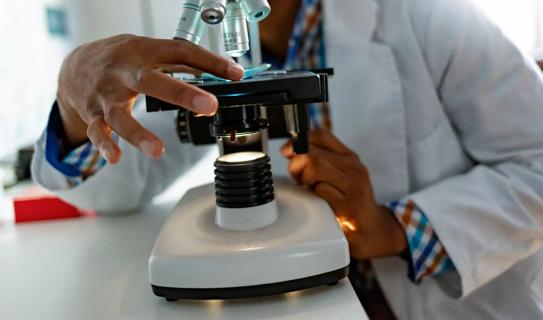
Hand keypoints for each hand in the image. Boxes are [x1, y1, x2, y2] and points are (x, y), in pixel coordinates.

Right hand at [57, 34, 243, 163]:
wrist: (74, 66)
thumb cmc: (119, 59)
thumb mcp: (148, 50)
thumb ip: (181, 62)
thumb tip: (221, 73)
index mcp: (142, 52)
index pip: (180, 52)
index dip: (209, 62)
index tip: (236, 74)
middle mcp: (123, 72)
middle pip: (151, 80)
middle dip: (181, 93)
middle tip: (208, 104)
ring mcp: (106, 95)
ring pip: (120, 115)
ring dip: (138, 134)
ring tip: (157, 151)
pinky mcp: (93, 115)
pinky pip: (98, 132)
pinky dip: (105, 145)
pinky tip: (116, 158)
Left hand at [281, 129, 406, 258]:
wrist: (372, 229)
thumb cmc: (348, 202)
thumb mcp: (337, 176)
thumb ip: (317, 161)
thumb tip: (289, 150)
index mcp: (349, 157)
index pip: (321, 135)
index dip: (299, 141)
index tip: (288, 152)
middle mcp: (354, 168)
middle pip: (313, 153)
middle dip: (296, 165)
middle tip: (297, 178)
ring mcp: (354, 186)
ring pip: (316, 168)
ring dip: (305, 179)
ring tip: (309, 188)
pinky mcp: (350, 205)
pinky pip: (322, 190)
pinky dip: (314, 195)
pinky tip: (319, 201)